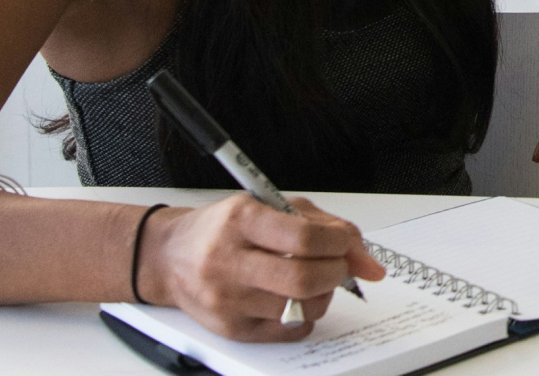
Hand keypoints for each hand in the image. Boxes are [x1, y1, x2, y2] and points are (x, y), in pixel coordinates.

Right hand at [138, 194, 384, 341]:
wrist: (169, 256)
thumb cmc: (223, 229)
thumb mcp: (269, 207)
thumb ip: (322, 226)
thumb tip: (368, 262)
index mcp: (240, 221)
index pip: (302, 238)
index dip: (338, 244)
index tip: (346, 245)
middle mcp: (228, 261)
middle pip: (303, 279)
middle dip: (336, 273)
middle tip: (338, 266)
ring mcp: (227, 300)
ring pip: (300, 309)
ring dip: (323, 295)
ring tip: (314, 280)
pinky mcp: (230, 328)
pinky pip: (289, 331)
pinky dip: (305, 316)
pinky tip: (295, 298)